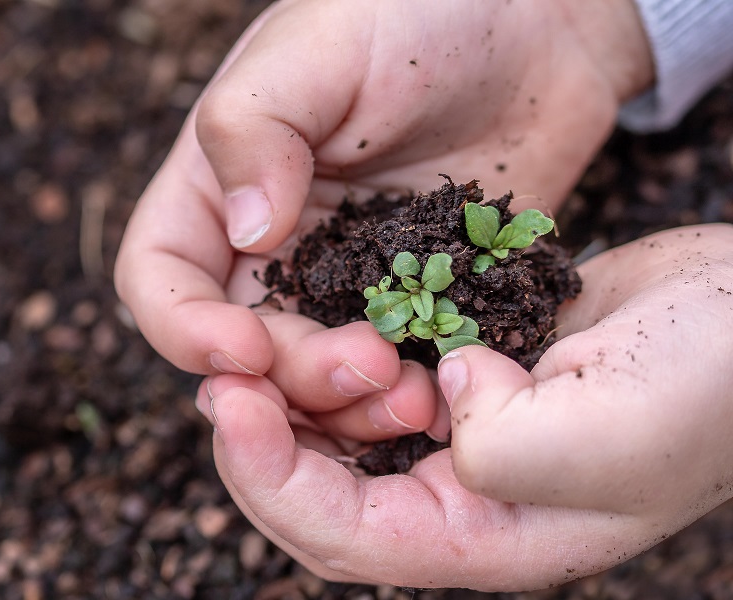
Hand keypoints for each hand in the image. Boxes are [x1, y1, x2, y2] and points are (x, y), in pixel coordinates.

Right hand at [115, 0, 652, 428]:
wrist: (538, 19)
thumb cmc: (418, 10)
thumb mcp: (320, 47)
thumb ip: (255, 128)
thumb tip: (245, 234)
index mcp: (221, 185)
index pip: (160, 278)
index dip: (183, 329)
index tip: (244, 349)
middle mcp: (273, 243)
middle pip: (243, 347)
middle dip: (289, 376)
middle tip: (365, 367)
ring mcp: (346, 277)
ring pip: (316, 375)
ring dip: (349, 403)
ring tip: (411, 395)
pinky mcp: (417, 297)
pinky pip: (397, 365)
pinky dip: (410, 393)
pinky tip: (447, 391)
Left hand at [198, 225, 732, 590]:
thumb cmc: (705, 387)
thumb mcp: (606, 433)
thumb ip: (504, 444)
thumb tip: (441, 395)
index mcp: (488, 538)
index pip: (345, 536)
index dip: (273, 479)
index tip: (229, 405)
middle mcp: (464, 499)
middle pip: (324, 495)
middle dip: (261, 444)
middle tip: (219, 378)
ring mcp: (462, 438)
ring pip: (341, 440)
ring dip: (294, 401)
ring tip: (252, 351)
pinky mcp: (466, 379)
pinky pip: (377, 383)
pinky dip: (338, 362)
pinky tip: (315, 327)